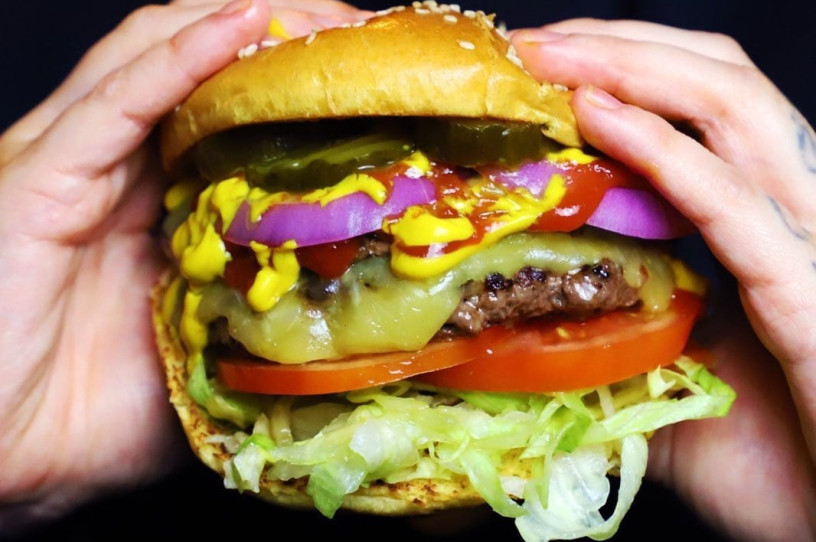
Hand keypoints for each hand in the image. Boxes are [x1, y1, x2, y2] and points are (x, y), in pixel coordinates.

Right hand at [0, 0, 365, 531]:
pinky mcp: (43, 176)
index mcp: (160, 206)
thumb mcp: (208, 364)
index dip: (304, 88)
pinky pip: (118, 100)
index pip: (235, 114)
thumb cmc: (90, 422)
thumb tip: (351, 339)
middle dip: (287, 40)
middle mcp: (120, 170)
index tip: (384, 82)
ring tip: (324, 17)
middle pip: (206, 68)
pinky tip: (243, 25)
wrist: (6, 461)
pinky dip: (181, 57)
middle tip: (367, 34)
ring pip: (160, 57)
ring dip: (247, 28)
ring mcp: (78, 164)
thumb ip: (267, 331)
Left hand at [512, 20, 815, 540]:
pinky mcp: (809, 293)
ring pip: (735, 110)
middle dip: (618, 44)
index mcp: (767, 223)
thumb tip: (537, 312)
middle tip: (527, 43)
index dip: (625, 67)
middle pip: (720, 81)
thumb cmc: (768, 463)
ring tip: (548, 56)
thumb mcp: (671, 379)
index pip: (704, 108)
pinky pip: (732, 200)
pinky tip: (599, 113)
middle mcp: (797, 211)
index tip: (537, 65)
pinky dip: (664, 148)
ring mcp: (810, 243)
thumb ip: (622, 333)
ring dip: (630, 68)